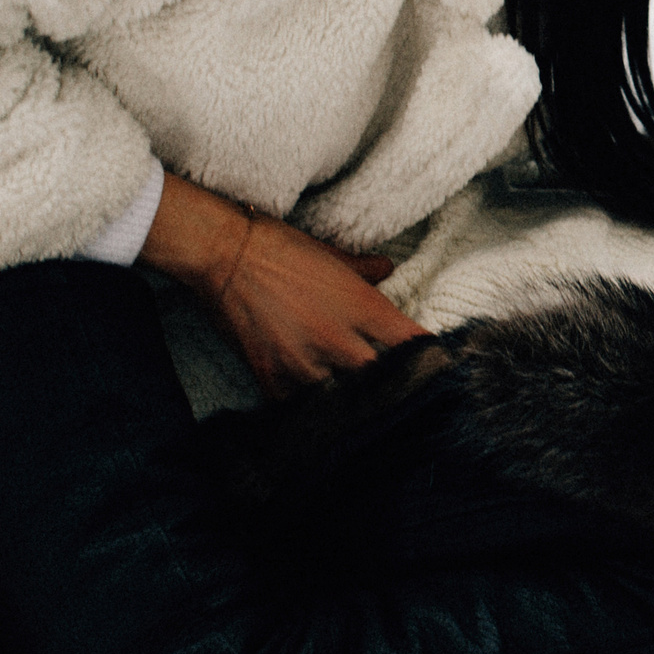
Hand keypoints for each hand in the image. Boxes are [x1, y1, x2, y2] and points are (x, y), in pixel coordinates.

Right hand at [140, 173, 427, 395]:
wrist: (223, 253)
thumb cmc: (281, 247)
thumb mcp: (332, 255)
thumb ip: (365, 269)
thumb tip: (389, 268)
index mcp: (362, 307)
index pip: (411, 343)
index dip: (426, 357)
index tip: (430, 363)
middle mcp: (339, 339)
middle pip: (381, 380)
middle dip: (387, 385)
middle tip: (388, 389)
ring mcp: (304, 361)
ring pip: (342, 400)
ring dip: (346, 399)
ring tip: (349, 400)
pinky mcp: (271, 375)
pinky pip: (298, 406)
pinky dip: (306, 407)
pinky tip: (309, 402)